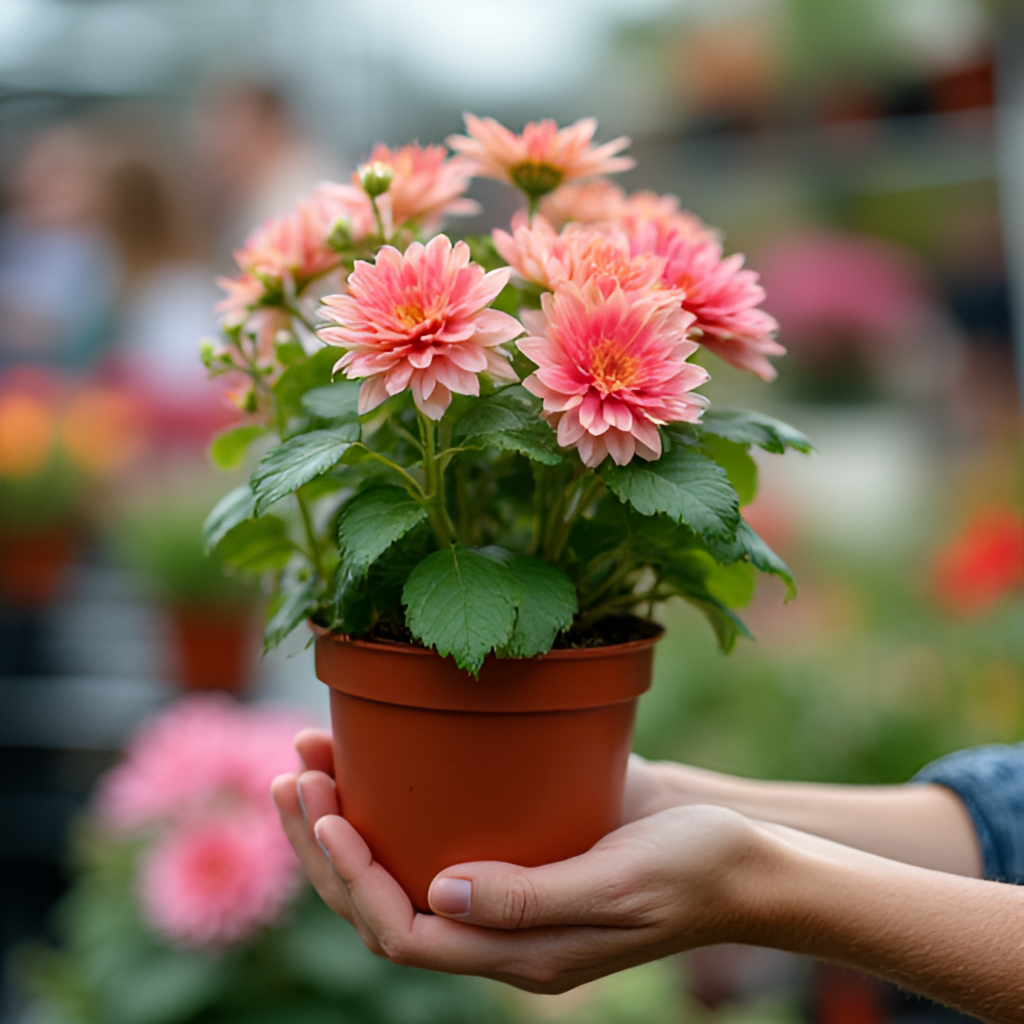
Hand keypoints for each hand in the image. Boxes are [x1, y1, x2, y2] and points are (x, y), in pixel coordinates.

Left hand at [272, 729, 769, 992]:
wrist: (744, 854)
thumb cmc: (698, 865)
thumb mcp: (623, 880)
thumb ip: (534, 899)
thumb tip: (438, 895)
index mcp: (522, 955)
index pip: (404, 933)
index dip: (351, 877)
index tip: (326, 807)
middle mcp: (502, 932)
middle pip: (383, 907)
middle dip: (325, 849)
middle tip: (292, 773)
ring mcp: (508, 894)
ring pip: (399, 873)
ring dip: (345, 825)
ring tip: (307, 759)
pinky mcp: (520, 853)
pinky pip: (435, 842)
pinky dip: (393, 807)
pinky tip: (375, 760)